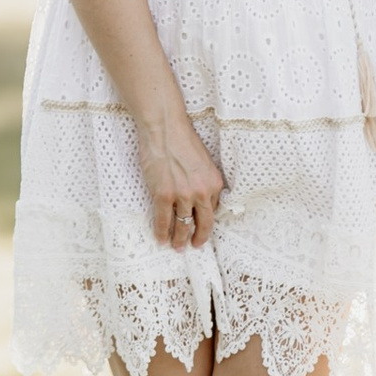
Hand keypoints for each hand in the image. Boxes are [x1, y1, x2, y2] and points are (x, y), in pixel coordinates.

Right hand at [135, 106, 224, 249]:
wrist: (164, 128)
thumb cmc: (182, 139)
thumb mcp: (204, 162)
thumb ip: (204, 181)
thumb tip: (200, 198)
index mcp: (214, 183)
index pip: (212, 209)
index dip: (206, 220)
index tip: (201, 228)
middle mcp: (201, 192)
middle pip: (203, 223)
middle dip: (198, 238)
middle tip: (194, 245)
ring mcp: (182, 195)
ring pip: (182, 225)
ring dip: (179, 239)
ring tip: (177, 246)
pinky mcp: (163, 195)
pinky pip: (163, 220)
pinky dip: (162, 232)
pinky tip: (161, 240)